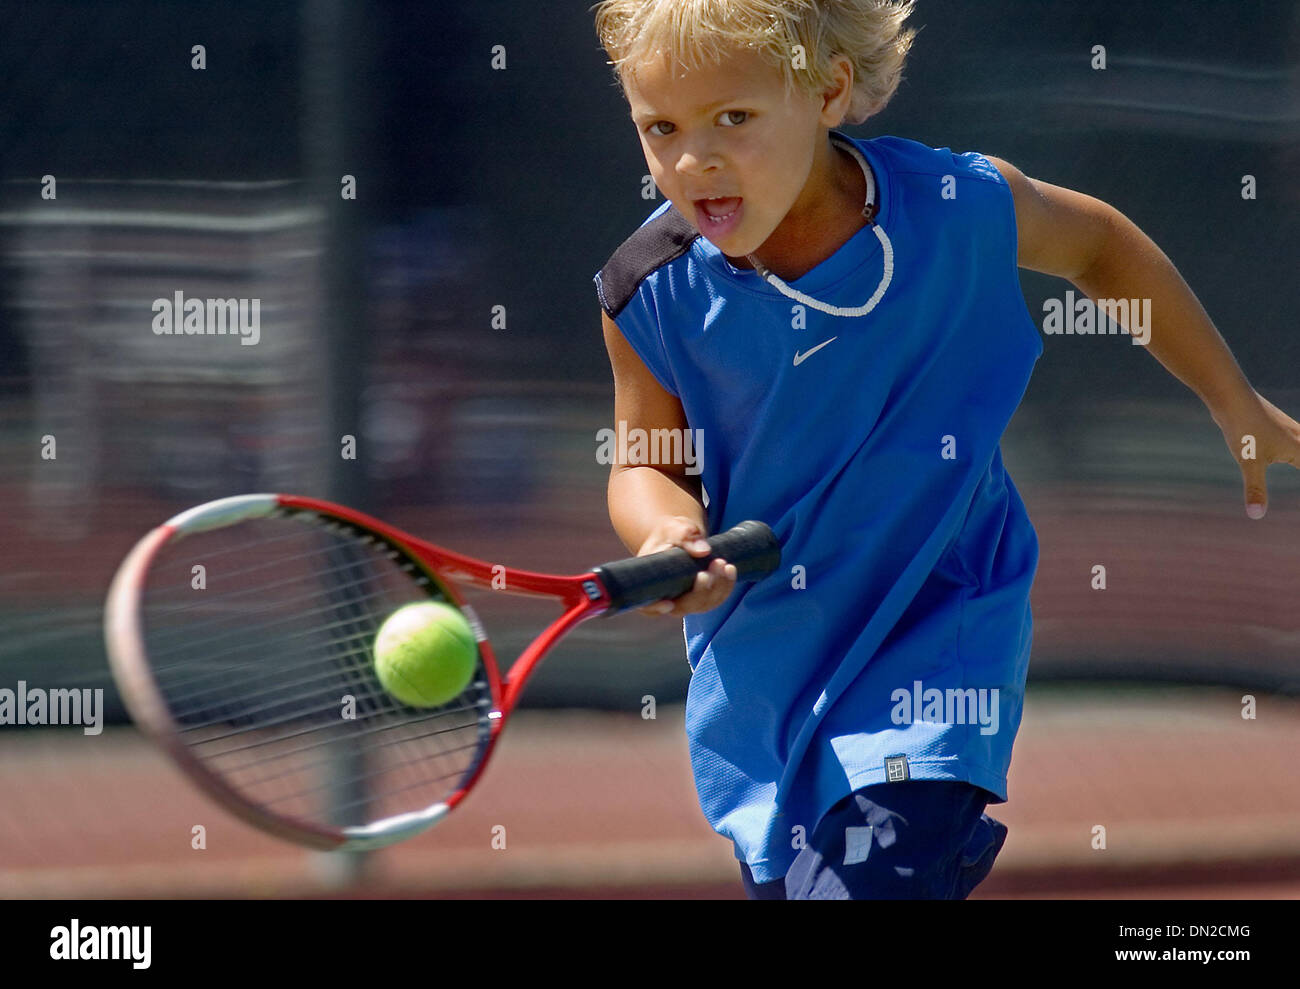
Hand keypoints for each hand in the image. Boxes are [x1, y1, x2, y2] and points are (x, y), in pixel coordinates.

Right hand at [635, 516, 737, 616]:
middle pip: (683, 606)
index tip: (669, 604)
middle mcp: (666, 597)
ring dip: (718, 587)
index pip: (648, 605)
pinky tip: (730, 569)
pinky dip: (725, 586)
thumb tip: (703, 551)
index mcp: (650, 583)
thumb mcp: (673, 529)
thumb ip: (685, 535)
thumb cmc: (669, 534)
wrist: (678, 538)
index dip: (656, 608)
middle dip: (701, 591)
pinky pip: (715, 599)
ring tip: (723, 563)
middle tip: (714, 563)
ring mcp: (685, 600)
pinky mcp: (701, 598)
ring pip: (703, 605)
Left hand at [1210, 388, 1299, 517]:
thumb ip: (1255, 489)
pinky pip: (1292, 437)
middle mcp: (1298, 436)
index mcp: (1298, 448)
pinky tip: (1288, 442)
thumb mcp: (1249, 463)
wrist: (1231, 397)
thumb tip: (1256, 515)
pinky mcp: (1273, 423)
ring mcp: (1286, 428)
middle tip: (1299, 466)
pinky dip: (1295, 446)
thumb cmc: (1243, 429)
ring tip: (1295, 456)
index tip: (1299, 479)